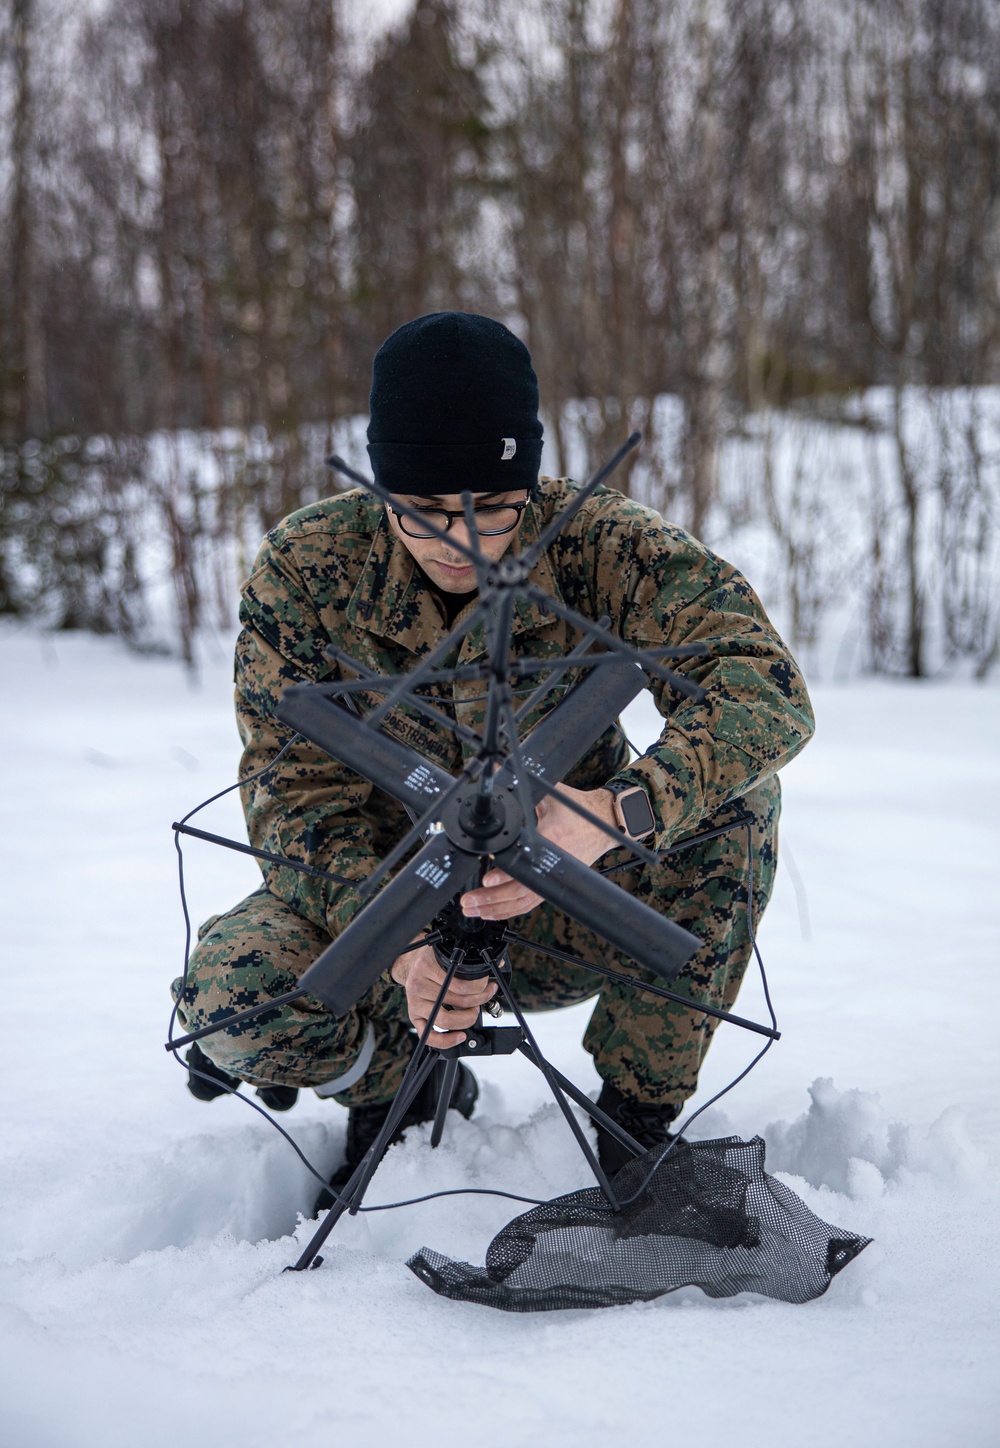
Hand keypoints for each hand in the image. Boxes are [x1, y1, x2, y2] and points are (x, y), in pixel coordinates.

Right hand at [390, 942, 496, 1047]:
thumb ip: (471, 960)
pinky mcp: (414, 1016)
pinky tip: (459, 1036)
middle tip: (483, 998)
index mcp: (427, 966)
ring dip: (466, 1019)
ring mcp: (415, 1002)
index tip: (489, 987)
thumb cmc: (433, 961)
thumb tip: (500, 963)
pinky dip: (445, 1040)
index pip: (461, 983)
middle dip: (478, 1002)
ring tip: (473, 1012)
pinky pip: (428, 1035)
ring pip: (446, 1020)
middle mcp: (419, 984)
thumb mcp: (448, 953)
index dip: (481, 988)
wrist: (412, 965)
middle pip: (457, 1001)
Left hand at [459, 785, 619, 920]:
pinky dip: (509, 910)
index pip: (525, 862)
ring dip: (496, 909)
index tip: (487, 878)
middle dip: (491, 899)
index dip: (505, 873)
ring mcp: (553, 878)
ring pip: (523, 902)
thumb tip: (496, 770)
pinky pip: (529, 903)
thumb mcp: (550, 793)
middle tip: (469, 901)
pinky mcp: (553, 884)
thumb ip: (521, 787)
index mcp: (551, 839)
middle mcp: (552, 864)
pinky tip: (492, 912)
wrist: (604, 823)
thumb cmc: (578, 810)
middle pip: (520, 891)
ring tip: (474, 910)